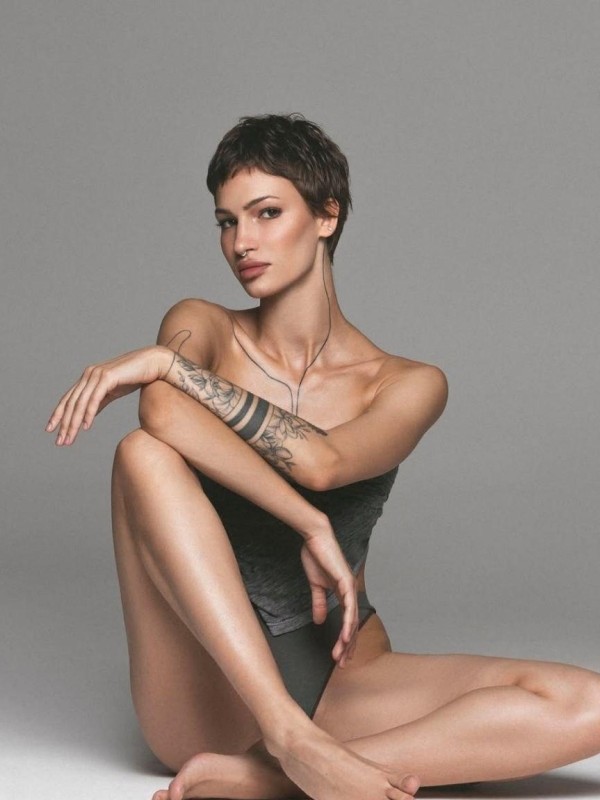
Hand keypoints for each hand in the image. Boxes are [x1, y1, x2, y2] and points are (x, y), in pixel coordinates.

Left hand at [46, 346, 172, 445]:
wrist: (152, 363)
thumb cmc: (135, 376)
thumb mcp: (113, 392)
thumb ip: (99, 401)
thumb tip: (87, 415)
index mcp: (88, 378)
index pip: (68, 399)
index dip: (58, 415)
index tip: (51, 430)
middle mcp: (89, 374)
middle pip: (71, 403)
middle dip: (64, 424)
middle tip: (60, 442)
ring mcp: (97, 374)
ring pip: (80, 403)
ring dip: (74, 423)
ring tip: (70, 438)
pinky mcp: (107, 377)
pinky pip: (95, 399)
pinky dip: (88, 413)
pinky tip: (86, 426)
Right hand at [300, 530, 357, 666]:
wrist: (315, 538)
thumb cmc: (316, 557)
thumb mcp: (316, 585)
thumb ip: (319, 602)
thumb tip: (319, 621)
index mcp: (344, 593)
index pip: (347, 622)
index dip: (345, 641)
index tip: (340, 656)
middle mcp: (351, 592)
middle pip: (352, 626)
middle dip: (348, 647)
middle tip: (342, 664)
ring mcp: (351, 587)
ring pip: (352, 620)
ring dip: (347, 640)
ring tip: (341, 656)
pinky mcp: (347, 582)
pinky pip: (349, 607)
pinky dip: (348, 623)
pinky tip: (345, 637)